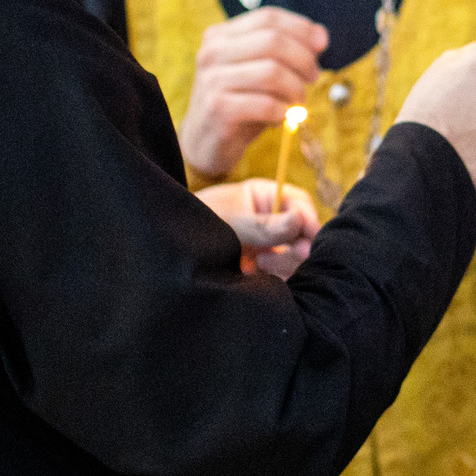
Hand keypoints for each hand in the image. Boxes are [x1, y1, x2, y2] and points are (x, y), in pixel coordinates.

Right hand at [181, 7, 328, 179]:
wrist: (206, 142)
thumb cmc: (240, 103)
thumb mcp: (262, 71)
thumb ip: (289, 50)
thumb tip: (321, 36)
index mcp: (221, 36)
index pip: (268, 17)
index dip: (301, 28)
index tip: (321, 45)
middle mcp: (212, 52)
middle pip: (273, 40)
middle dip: (304, 59)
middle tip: (313, 78)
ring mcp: (212, 79)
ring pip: (272, 72)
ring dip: (296, 89)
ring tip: (297, 102)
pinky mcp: (218, 108)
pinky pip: (266, 104)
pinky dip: (283, 111)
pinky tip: (279, 118)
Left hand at [195, 179, 321, 279]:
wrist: (168, 248)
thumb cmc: (196, 222)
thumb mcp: (229, 220)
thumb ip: (263, 225)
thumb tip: (299, 220)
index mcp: (265, 197)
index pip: (299, 203)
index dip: (307, 218)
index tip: (307, 236)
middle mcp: (271, 221)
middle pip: (304, 232)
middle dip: (300, 244)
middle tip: (294, 253)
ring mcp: (268, 246)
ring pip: (296, 256)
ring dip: (287, 261)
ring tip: (262, 263)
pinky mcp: (262, 271)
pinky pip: (283, 275)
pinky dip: (277, 278)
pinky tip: (256, 274)